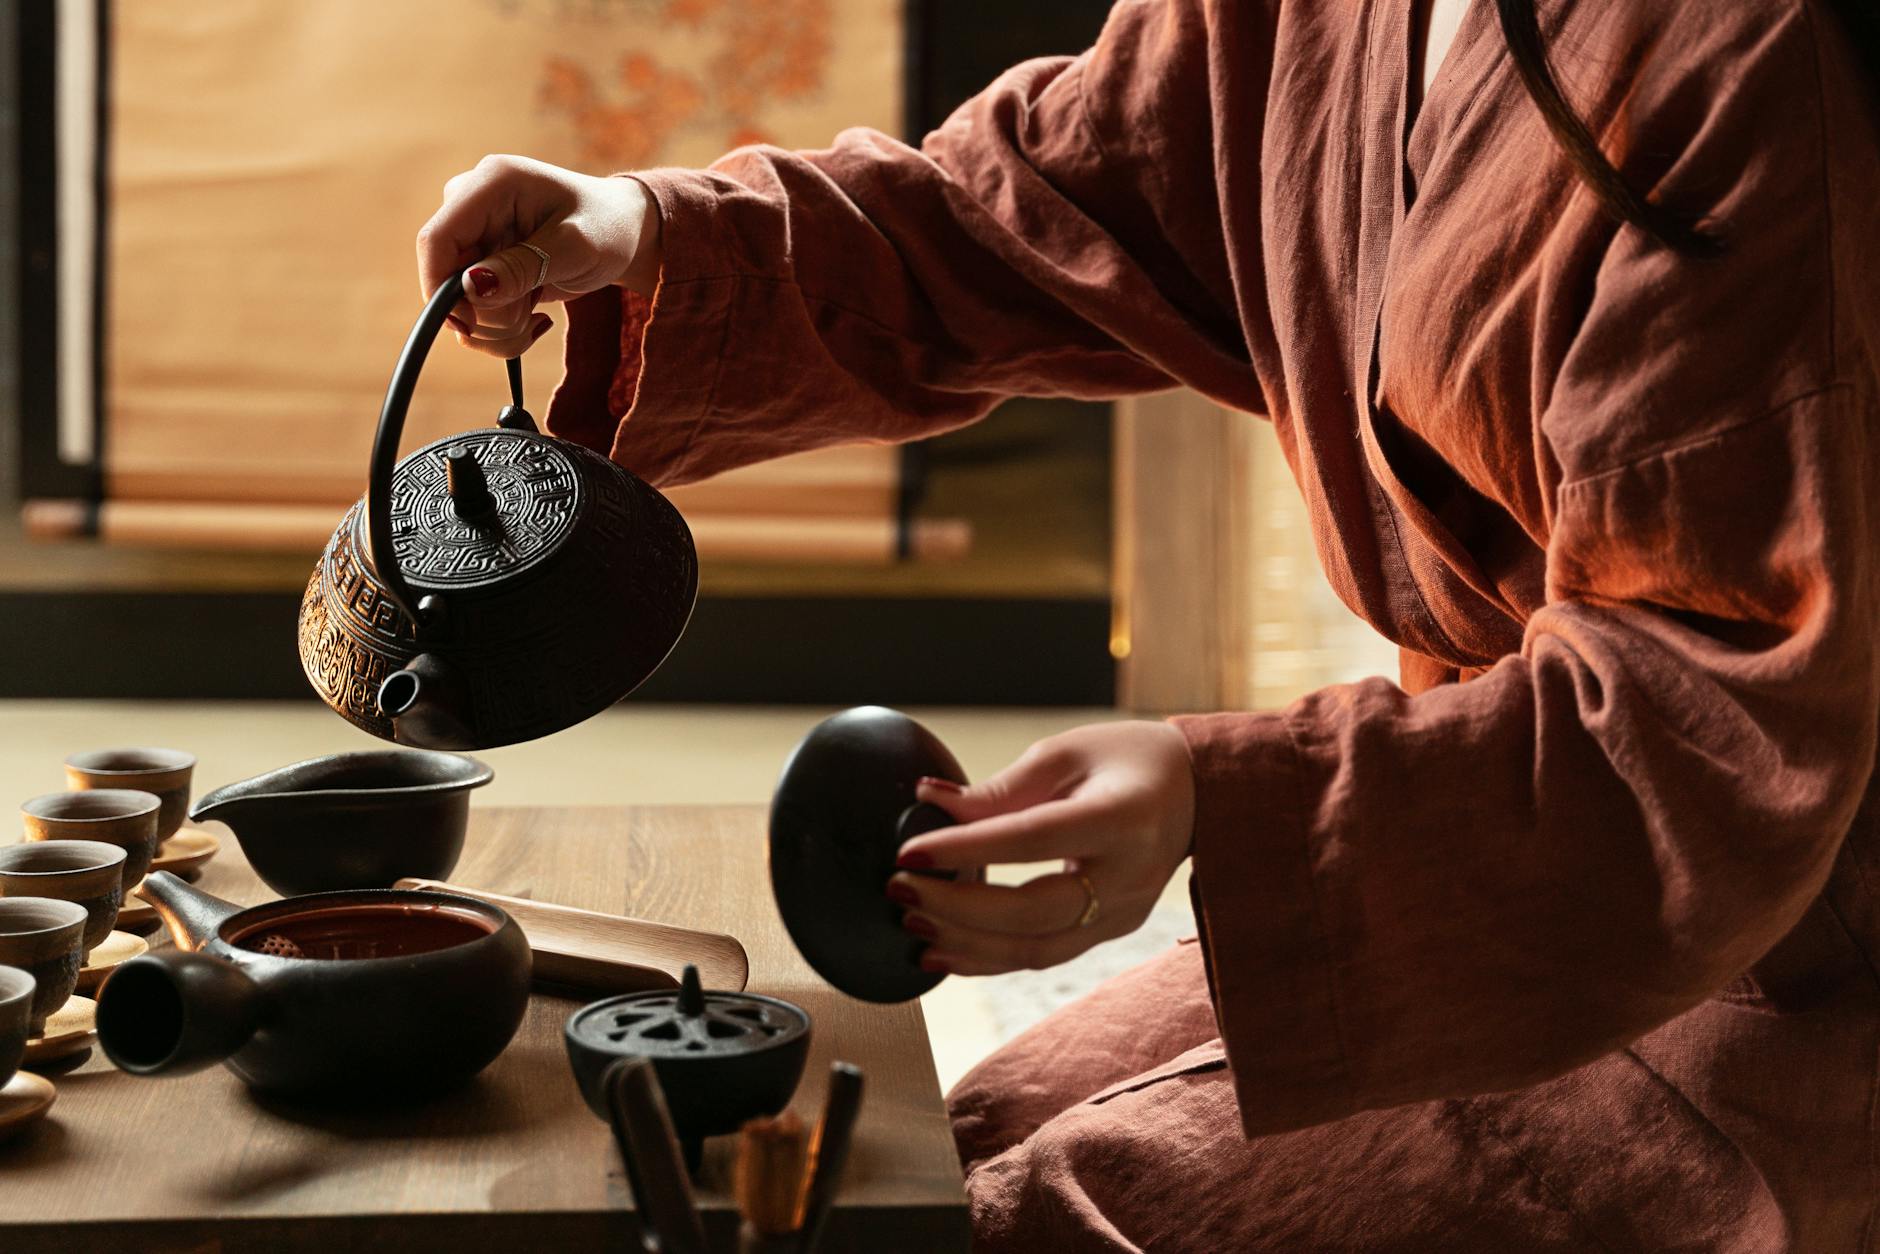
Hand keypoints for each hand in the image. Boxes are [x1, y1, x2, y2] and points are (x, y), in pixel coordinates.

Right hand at [415, 154, 662, 358]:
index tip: (469, 325)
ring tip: (538, 313)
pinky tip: (532, 316)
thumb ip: (524, 266)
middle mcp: (471, 207)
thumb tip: (471, 288)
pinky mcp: (480, 266)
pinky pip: (472, 314)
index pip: (436, 239)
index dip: (440, 287)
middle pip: (445, 279)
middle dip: (487, 314)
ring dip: (498, 327)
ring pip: (457, 305)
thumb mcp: (576, 248)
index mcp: (492, 184)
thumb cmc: (607, 228)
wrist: (623, 234)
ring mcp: (473, 238)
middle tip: (535, 313)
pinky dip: (500, 330)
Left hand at [886, 721, 1195, 975]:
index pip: (1033, 840)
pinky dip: (989, 959)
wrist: (1199, 794)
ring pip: (1036, 948)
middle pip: (1033, 911)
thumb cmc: (1129, 760)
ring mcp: (1124, 912)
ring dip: (966, 943)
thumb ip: (1002, 788)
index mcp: (1122, 817)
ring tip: (912, 923)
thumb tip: (931, 801)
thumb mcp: (1067, 753)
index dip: (967, 849)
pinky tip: (944, 951)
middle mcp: (1128, 874)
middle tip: (900, 889)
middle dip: (957, 908)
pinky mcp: (1113, 931)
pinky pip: (1045, 955)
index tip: (909, 851)